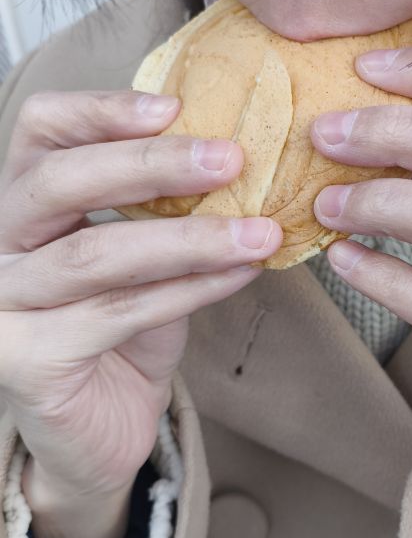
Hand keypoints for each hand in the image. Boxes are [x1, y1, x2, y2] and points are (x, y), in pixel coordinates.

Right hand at [0, 90, 281, 496]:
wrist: (97, 431)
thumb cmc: (120, 330)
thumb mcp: (141, 255)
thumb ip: (162, 207)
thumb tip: (239, 155)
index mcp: (21, 202)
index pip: (40, 130)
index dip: (103, 109)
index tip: (177, 106)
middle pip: (60, 181)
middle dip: (152, 164)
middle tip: (232, 158)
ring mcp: (2, 303)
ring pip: (98, 253)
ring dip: (191, 237)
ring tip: (260, 231)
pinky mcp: (24, 358)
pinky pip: (119, 312)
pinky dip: (189, 291)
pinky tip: (241, 274)